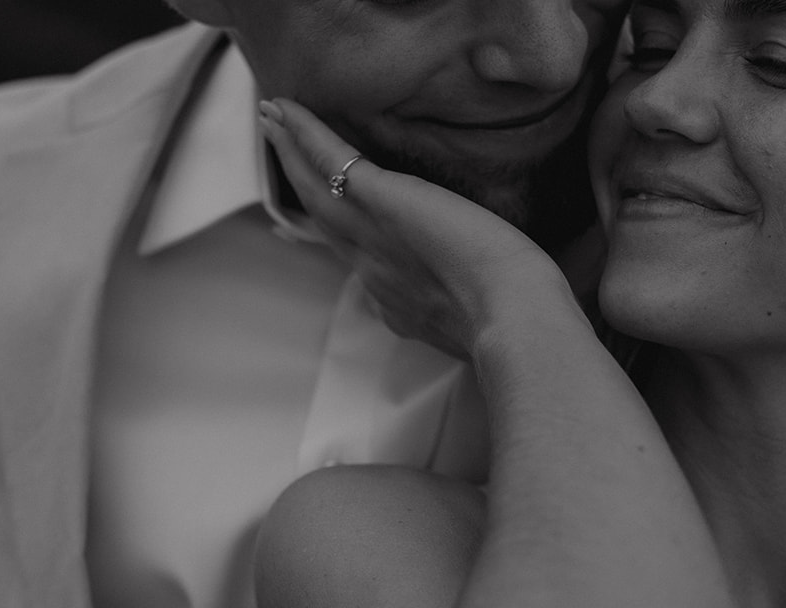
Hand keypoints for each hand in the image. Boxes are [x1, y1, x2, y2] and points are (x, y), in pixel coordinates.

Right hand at [258, 98, 577, 359]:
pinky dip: (307, 135)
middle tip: (277, 146)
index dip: (337, 235)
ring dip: (291, 152)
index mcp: (399, 301)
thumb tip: (471, 305)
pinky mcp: (381, 202)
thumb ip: (463, 312)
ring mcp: (371, 236)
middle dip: (301, 182)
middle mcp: (373, 271)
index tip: (319, 223)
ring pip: (317, 189)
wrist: (509, 318)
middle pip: (325, 219)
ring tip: (271, 117)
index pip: (359, 261)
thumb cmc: (514, 319)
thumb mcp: (480, 321)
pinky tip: (287, 109)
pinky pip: (333, 163)